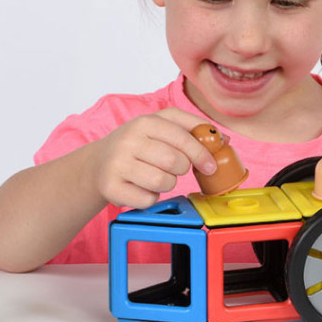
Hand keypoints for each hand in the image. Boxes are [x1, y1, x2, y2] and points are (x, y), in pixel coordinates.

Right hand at [92, 108, 216, 209]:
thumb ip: (193, 128)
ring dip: (167, 184)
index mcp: (145, 122)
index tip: (210, 166)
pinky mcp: (111, 187)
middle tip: (172, 168)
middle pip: (175, 162)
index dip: (201, 154)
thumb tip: (224, 140)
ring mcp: (117, 164)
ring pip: (163, 182)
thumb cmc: (138, 145)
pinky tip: (141, 187)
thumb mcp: (161, 127)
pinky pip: (148, 200)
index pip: (183, 138)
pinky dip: (151, 198)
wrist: (98, 164)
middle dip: (181, 169)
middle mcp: (128, 141)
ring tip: (155, 176)